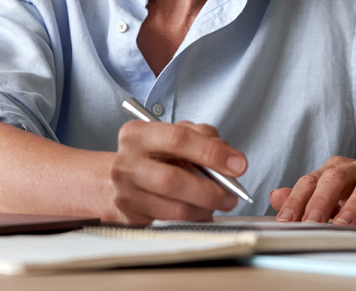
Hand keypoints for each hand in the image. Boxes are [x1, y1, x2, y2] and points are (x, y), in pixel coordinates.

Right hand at [109, 120, 247, 224]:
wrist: (117, 179)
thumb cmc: (153, 155)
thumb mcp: (173, 135)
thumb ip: (202, 138)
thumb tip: (230, 159)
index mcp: (138, 134)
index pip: (178, 139)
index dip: (212, 152)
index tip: (238, 164)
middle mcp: (127, 162)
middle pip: (172, 179)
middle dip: (209, 189)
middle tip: (231, 194)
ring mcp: (126, 192)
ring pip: (173, 207)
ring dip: (204, 207)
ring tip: (221, 203)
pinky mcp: (131, 216)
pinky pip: (171, 221)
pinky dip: (194, 217)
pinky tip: (203, 211)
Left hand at [270, 156, 355, 226]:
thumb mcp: (340, 194)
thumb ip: (309, 197)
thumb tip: (275, 198)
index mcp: (339, 169)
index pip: (312, 181)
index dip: (296, 200)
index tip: (284, 221)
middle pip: (336, 179)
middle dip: (320, 202)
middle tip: (308, 223)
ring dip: (353, 206)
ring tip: (342, 225)